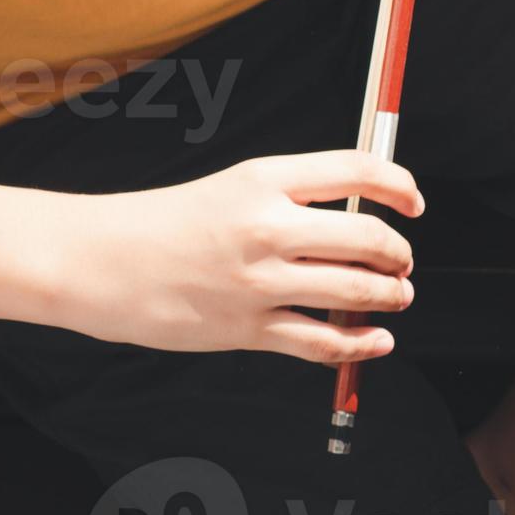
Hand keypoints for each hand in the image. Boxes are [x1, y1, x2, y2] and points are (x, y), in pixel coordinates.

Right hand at [44, 149, 422, 365]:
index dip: (399, 185)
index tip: (414, 202)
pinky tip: (376, 340)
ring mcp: (259, 281)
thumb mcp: (233, 186)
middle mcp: (268, 226)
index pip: (357, 170)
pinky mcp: (247, 328)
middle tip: (404, 260)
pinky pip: (322, 341)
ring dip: (390, 295)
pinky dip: (360, 344)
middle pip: (368, 237)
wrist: (100, 261)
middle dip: (400, 253)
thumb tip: (359, 211)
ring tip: (397, 295)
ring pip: (355, 291)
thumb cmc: (165, 222)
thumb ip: (292, 196)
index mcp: (265, 179)